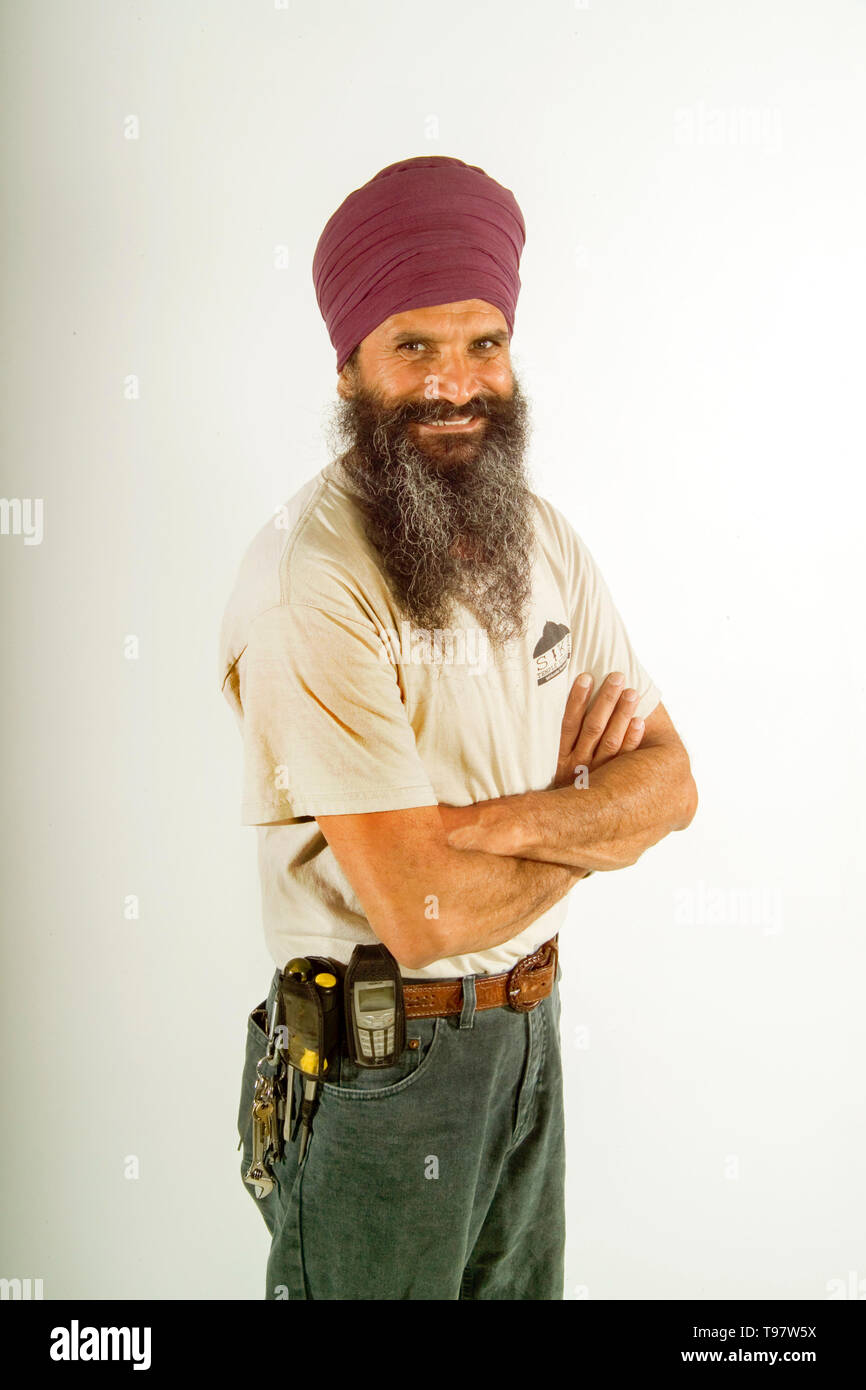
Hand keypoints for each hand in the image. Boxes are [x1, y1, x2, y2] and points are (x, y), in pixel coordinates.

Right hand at [551, 671, 644, 788]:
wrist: (561, 823)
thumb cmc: (556, 789)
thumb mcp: (548, 766)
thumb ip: (556, 741)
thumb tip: (556, 703)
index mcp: (558, 758)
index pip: (568, 723)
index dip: (577, 700)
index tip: (586, 677)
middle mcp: (576, 766)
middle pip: (593, 728)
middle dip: (605, 701)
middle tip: (617, 677)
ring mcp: (595, 776)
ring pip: (610, 742)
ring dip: (621, 715)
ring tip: (632, 692)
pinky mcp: (612, 785)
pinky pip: (624, 760)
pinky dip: (632, 740)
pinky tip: (640, 722)